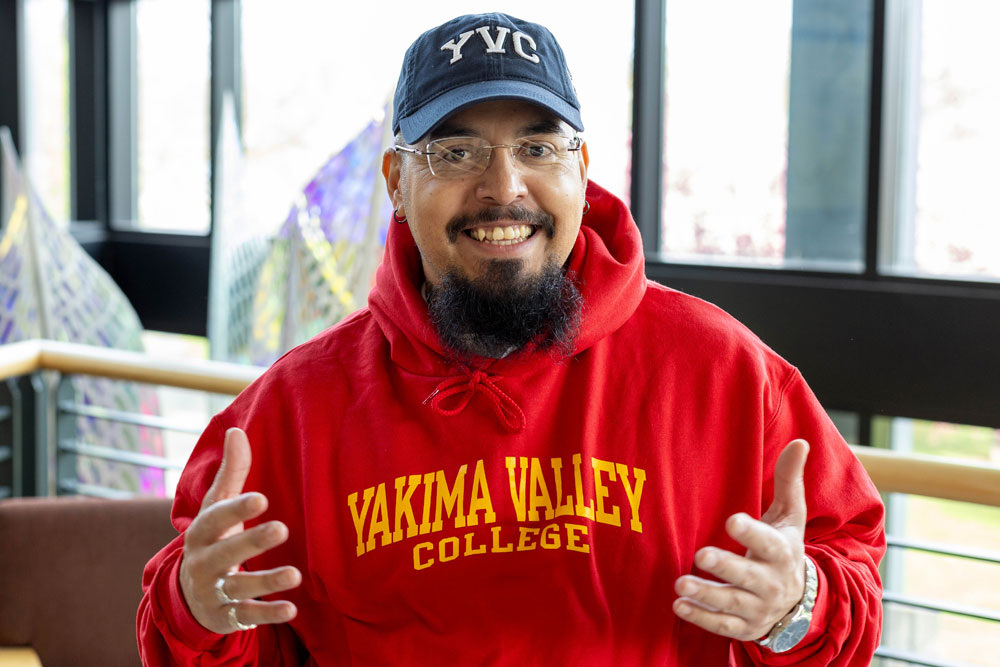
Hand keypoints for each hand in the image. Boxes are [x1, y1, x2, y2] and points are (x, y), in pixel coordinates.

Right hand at [179, 427, 301, 633]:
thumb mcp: (216, 508)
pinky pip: (247, 616)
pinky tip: (292, 609)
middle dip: (251, 542)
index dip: (236, 509)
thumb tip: (236, 430)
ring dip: (266, 581)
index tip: (261, 498)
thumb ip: (230, 473)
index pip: (216, 518)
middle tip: (281, 528)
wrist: (186, 593)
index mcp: (201, 532)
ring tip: (295, 574)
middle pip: (225, 553)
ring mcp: (214, 591)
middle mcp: (203, 562)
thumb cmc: (211, 538)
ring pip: (239, 587)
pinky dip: (268, 614)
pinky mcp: (226, 615)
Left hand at [673, 439, 809, 641]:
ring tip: (679, 584)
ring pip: (732, 604)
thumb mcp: (790, 517)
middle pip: (748, 576)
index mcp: (782, 552)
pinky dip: (701, 618)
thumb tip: (800, 442)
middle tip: (701, 555)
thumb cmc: (783, 548)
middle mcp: (771, 583)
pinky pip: (722, 626)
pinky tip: (679, 606)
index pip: (767, 542)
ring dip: (706, 595)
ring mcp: (758, 608)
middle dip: (726, 567)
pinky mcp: (744, 627)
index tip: (732, 520)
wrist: (799, 602)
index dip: (751, 532)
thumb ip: (789, 481)